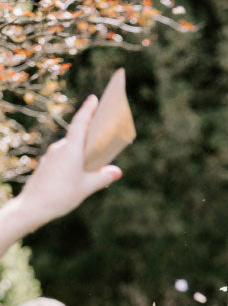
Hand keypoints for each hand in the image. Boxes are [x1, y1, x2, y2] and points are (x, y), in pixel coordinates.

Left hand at [14, 97, 121, 229]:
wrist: (33, 206)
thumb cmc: (61, 195)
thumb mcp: (87, 187)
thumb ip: (103, 177)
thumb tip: (117, 171)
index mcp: (71, 148)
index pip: (81, 123)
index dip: (88, 109)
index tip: (94, 98)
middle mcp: (60, 148)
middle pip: (77, 134)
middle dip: (90, 131)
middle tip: (102, 127)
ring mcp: (52, 156)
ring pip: (71, 147)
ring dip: (83, 148)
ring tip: (96, 155)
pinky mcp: (48, 164)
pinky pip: (64, 156)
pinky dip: (74, 158)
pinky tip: (81, 170)